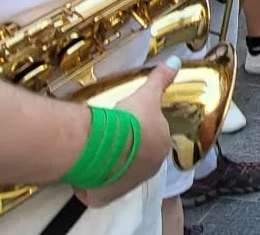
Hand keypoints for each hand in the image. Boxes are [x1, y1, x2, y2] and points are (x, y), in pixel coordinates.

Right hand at [75, 60, 178, 206]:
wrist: (110, 145)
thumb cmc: (131, 120)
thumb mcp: (147, 96)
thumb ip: (161, 80)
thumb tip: (175, 61)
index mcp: (160, 148)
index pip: (151, 141)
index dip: (137, 133)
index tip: (123, 127)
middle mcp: (149, 169)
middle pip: (135, 159)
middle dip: (124, 151)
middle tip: (106, 139)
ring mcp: (127, 185)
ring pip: (117, 176)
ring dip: (107, 167)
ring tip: (93, 153)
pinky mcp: (105, 196)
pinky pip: (97, 191)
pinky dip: (90, 184)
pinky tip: (83, 171)